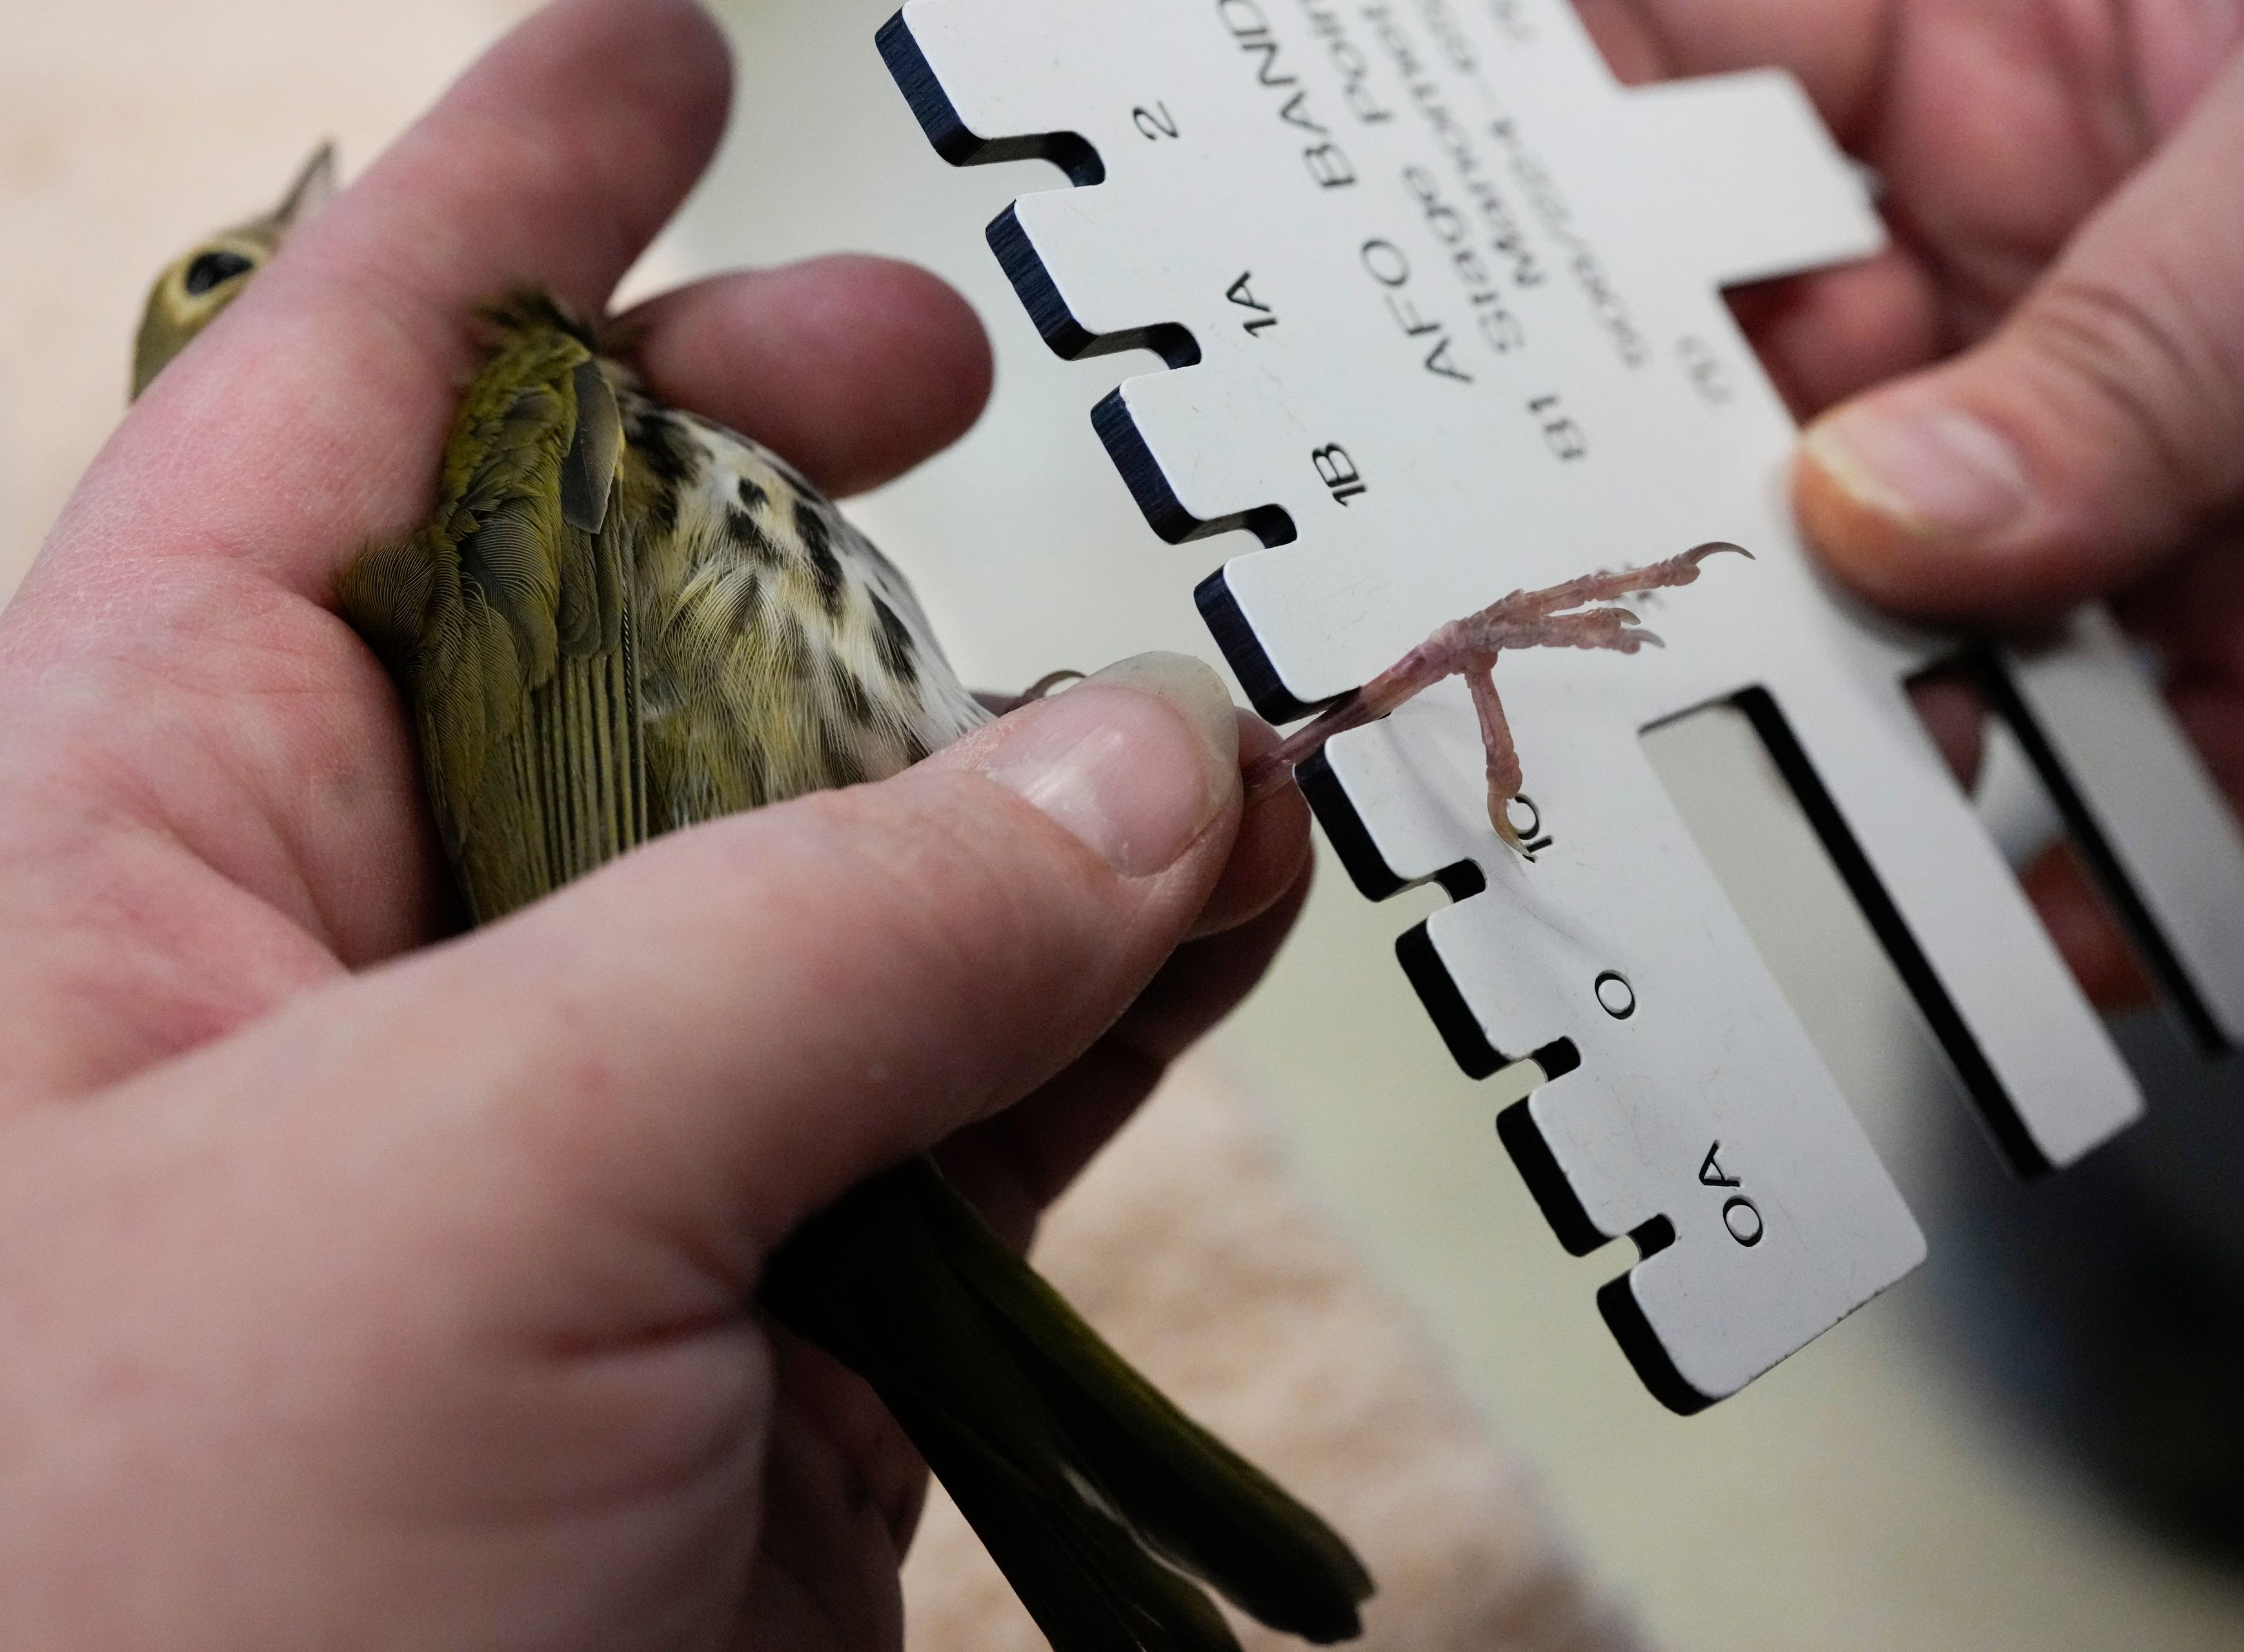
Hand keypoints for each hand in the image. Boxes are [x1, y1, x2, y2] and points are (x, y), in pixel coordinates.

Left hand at [0, 2, 1310, 1645]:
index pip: (331, 425)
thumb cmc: (152, 1648)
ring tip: (1186, 689)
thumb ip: (815, 941)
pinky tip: (1228, 885)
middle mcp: (352, 980)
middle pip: (606, 614)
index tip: (656, 52)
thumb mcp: (455, 1200)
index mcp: (125, 859)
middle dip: (776, 462)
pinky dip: (1110, 979)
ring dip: (1021, 754)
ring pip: (836, 854)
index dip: (500, 210)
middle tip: (933, 364)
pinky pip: (963, 1070)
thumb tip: (1132, 769)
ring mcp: (582, 1154)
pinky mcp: (754, 1322)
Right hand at [1582, 0, 2243, 1003]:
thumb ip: (2135, 338)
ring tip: (1817, 810)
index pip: (1719, 95)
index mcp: (2045, 57)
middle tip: (1588, 613)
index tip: (1421, 298)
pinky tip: (2039, 943)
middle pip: (1775, 414)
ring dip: (1872, 742)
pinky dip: (2085, 903)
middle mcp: (2065, 279)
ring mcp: (2166, 488)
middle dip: (1681, 523)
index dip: (1551, 176)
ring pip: (1930, 640)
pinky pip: (2142, 809)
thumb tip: (1881, 517)